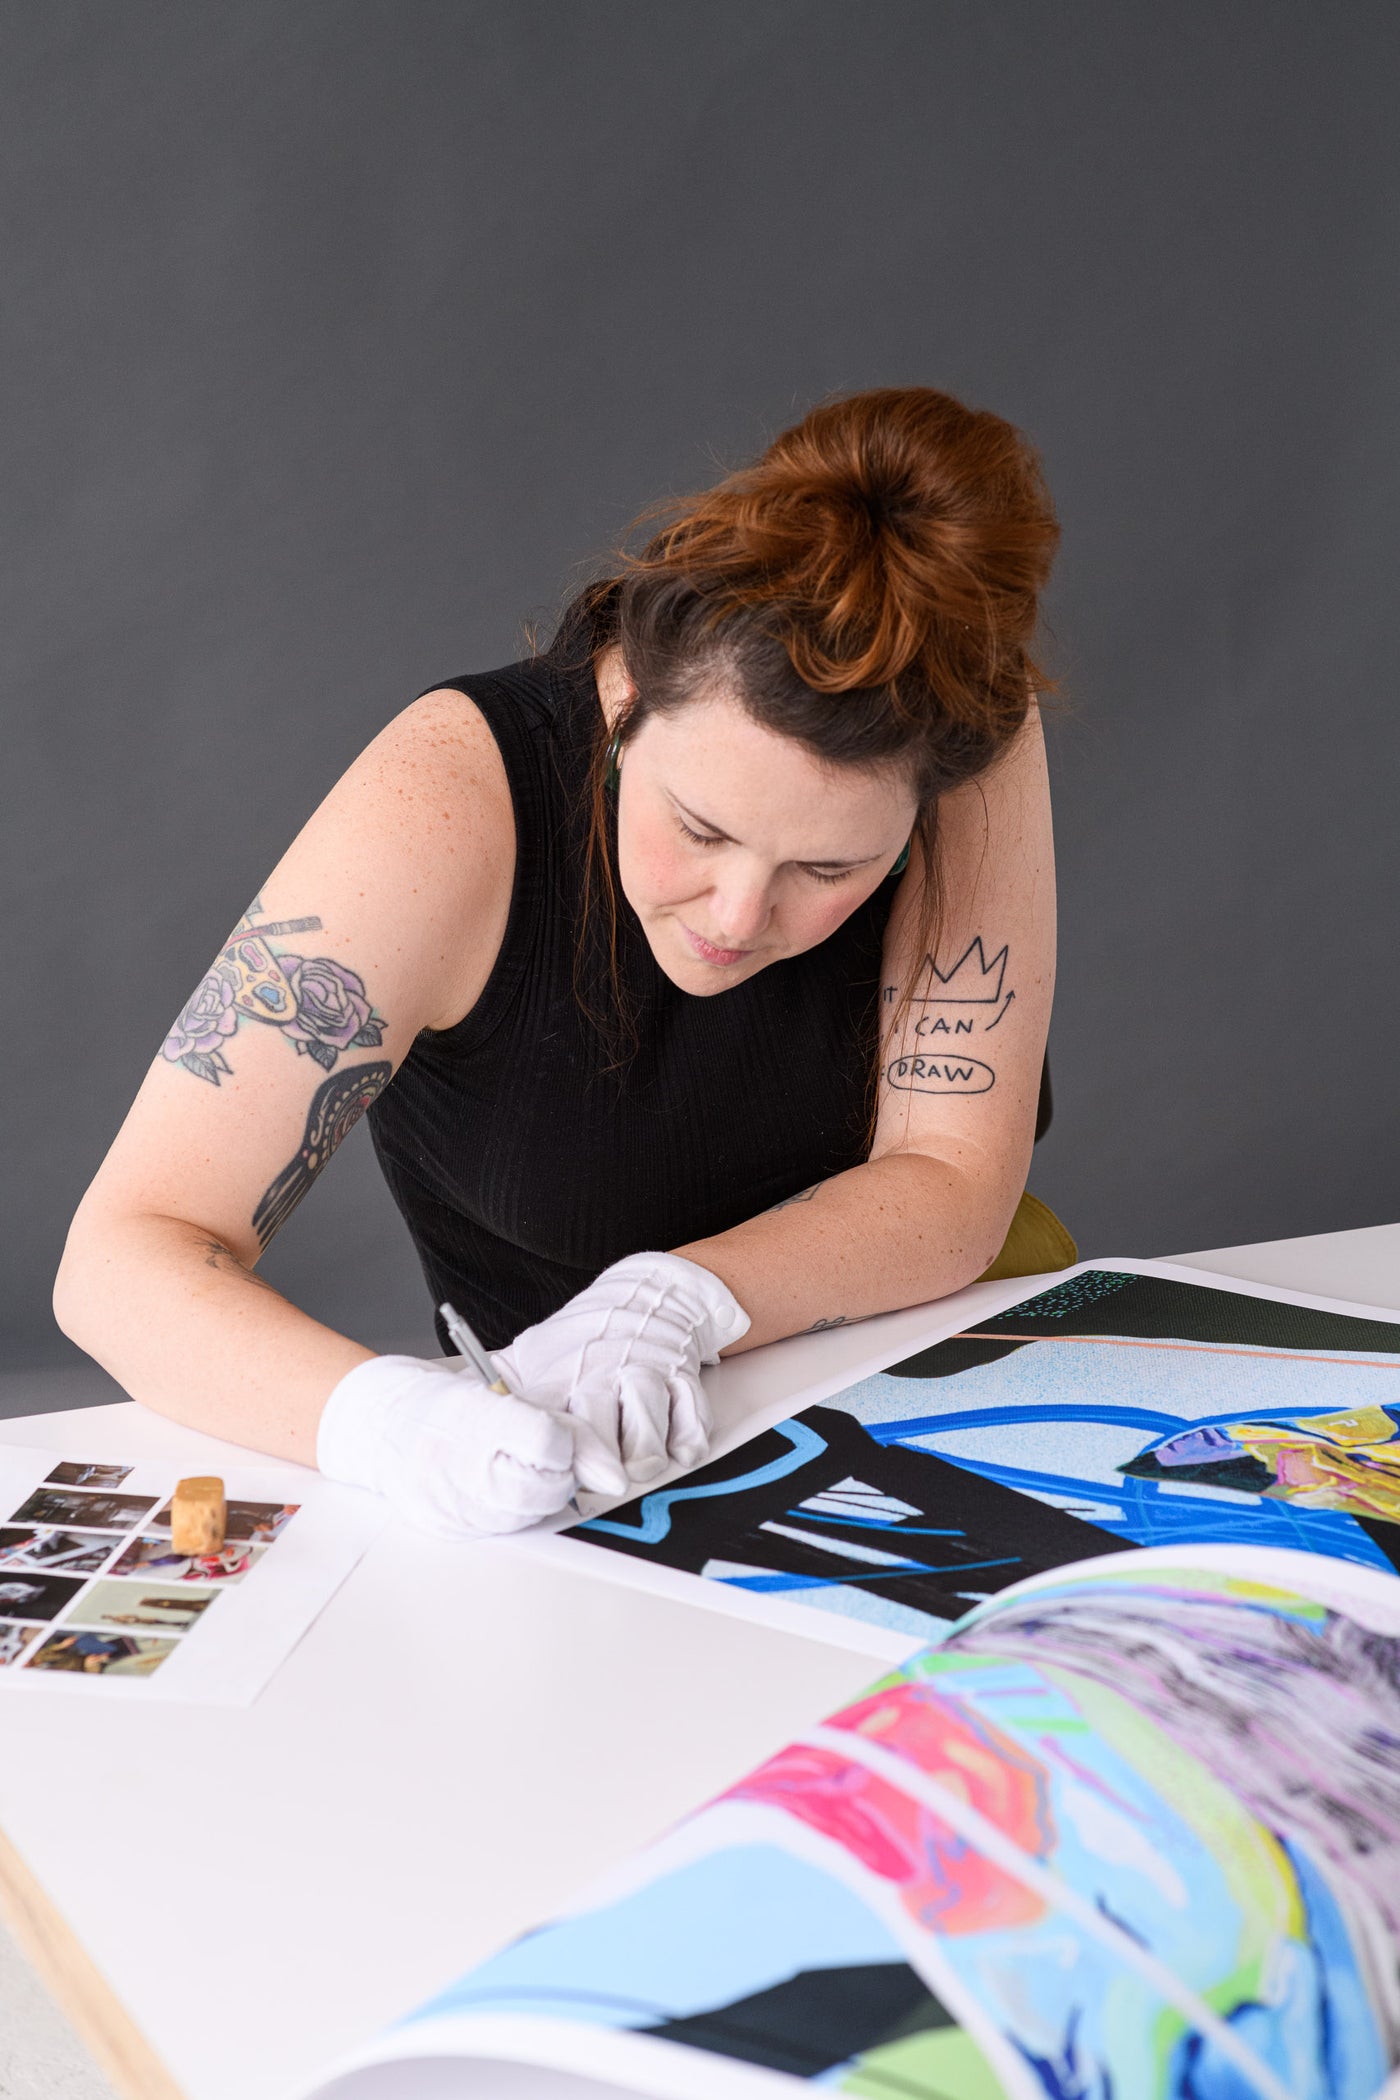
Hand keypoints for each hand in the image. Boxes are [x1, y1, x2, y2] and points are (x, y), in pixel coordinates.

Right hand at [316, 1354, 576, 1535]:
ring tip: (512, 1468)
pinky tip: (495, 1487)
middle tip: (542, 1459)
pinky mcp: (447, 1529)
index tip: (557, 1437)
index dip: (564, 1441)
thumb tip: (612, 1476)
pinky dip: (511, 1511)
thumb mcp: (501, 1395)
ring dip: (536, 1495)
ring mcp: (450, 1502)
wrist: (381, 1427)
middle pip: (543, 1490)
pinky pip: (502, 1530)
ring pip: (528, 1516)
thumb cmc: (442, 1405)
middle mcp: (457, 1464)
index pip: (548, 1441)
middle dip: (558, 1477)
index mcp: (474, 1416)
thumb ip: (561, 1428)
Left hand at [495, 1253, 750, 1493]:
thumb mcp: (530, 1357)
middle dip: (599, 1472)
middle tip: (599, 1479)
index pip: (548, 1429)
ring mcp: (646, 1376)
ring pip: (646, 1443)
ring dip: (643, 1459)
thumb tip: (449, 1412)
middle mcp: (602, 1376)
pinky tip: (673, 1442)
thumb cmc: (582, 1344)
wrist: (647, 1295)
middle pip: (598, 1443)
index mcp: (558, 1377)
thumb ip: (496, 1391)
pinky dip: (685, 1443)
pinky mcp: (683, 1380)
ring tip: (635, 1459)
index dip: (553, 1461)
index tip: (555, 1477)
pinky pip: (691, 1429)